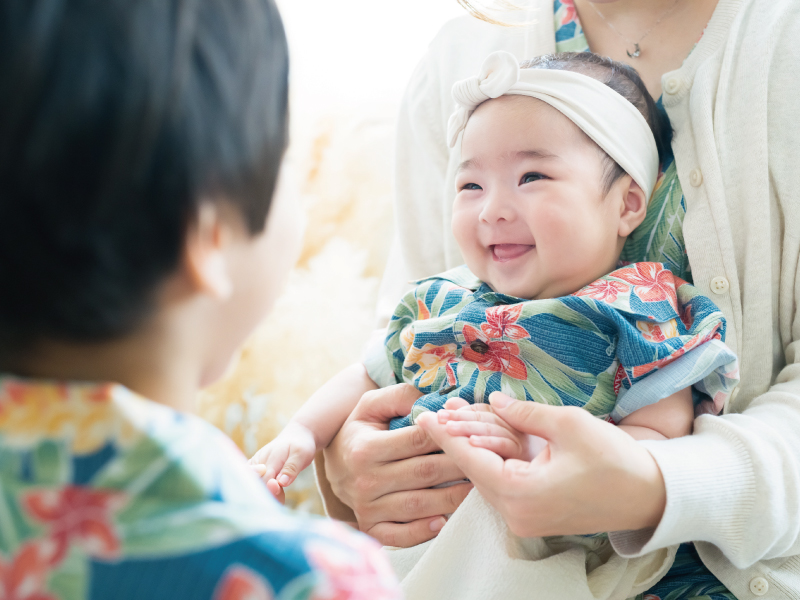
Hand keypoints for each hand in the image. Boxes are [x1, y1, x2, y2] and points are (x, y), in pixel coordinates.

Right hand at [249, 422, 317, 502]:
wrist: (296, 436)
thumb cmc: (300, 445)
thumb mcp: (301, 453)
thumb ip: (291, 468)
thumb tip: (281, 482)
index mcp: (270, 456)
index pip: (264, 478)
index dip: (271, 489)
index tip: (279, 490)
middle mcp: (258, 461)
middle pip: (257, 484)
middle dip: (268, 495)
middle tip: (282, 499)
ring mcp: (254, 465)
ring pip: (253, 484)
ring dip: (265, 494)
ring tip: (281, 497)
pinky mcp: (254, 469)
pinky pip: (254, 483)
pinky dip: (264, 491)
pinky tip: (276, 493)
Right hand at [323, 383, 472, 547]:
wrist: (334, 465)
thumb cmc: (360, 431)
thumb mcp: (371, 406)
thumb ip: (400, 396)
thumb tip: (432, 400)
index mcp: (365, 447)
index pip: (417, 440)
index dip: (447, 435)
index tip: (472, 431)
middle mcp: (365, 480)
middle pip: (425, 472)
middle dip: (460, 465)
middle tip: (488, 460)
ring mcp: (367, 508)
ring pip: (419, 505)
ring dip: (453, 498)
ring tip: (479, 487)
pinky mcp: (371, 528)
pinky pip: (401, 536)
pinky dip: (424, 531)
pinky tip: (444, 521)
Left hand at [417, 392, 666, 538]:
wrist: (650, 495)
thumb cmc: (614, 459)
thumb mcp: (567, 424)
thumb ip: (523, 412)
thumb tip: (494, 400)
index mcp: (521, 494)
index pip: (470, 460)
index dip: (444, 435)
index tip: (421, 417)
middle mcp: (516, 514)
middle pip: (475, 470)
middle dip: (458, 438)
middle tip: (438, 410)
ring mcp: (524, 519)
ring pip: (487, 477)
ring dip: (475, 447)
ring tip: (456, 418)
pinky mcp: (533, 516)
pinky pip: (503, 484)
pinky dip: (493, 460)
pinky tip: (483, 438)